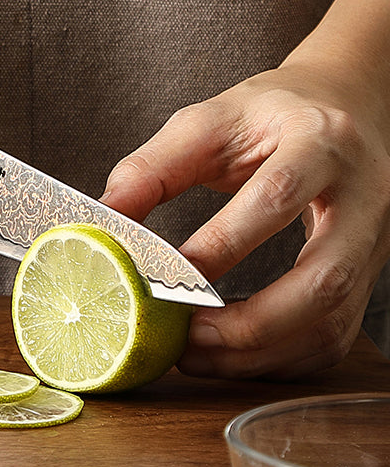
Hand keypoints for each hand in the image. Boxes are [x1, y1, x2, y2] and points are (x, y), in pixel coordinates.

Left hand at [100, 61, 389, 379]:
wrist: (346, 107)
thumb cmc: (270, 115)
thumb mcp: (209, 121)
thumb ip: (153, 167)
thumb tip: (104, 216)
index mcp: (319, 142)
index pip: (274, 197)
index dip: (221, 244)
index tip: (164, 278)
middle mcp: (362, 197)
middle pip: (324, 277)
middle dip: (253, 322)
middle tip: (189, 338)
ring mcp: (373, 243)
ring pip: (333, 320)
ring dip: (262, 352)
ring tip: (198, 355)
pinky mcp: (367, 276)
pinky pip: (333, 336)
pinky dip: (280, 359)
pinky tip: (233, 355)